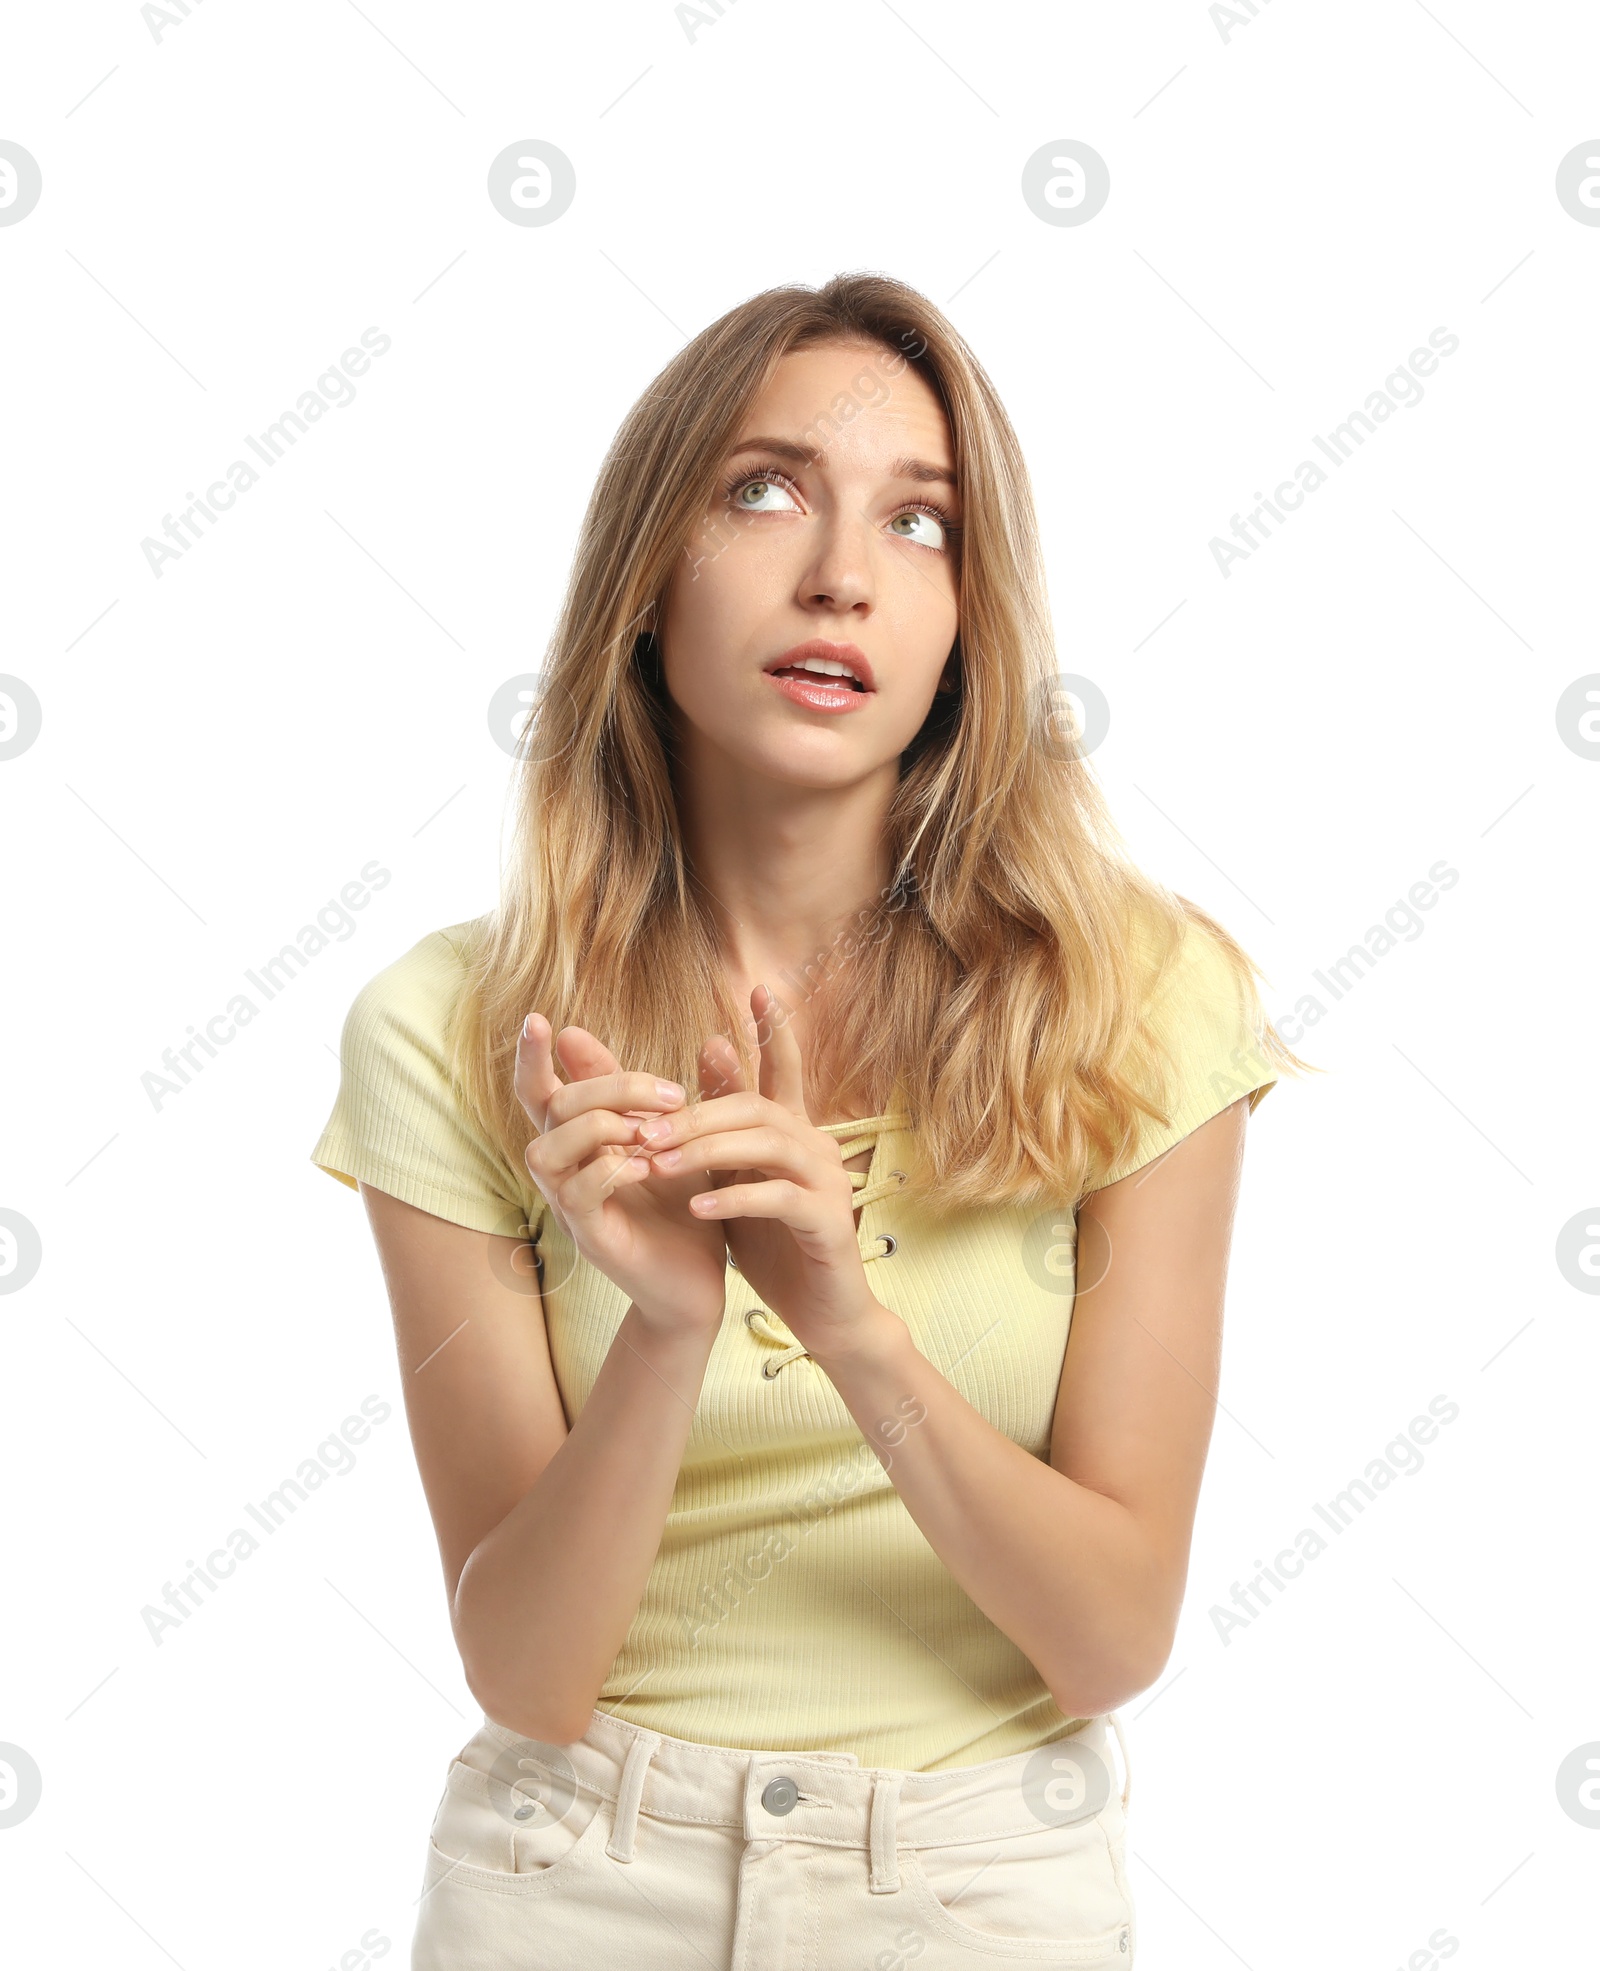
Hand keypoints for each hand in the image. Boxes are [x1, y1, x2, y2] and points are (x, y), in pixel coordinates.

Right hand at [515, 1016, 727, 1336]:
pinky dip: (610, 1170)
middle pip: (553, 1108)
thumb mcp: (663, 1135)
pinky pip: (577, 1194)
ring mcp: (569, 1206)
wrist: (698, 1279)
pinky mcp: (589, 1237)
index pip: (539, 1091)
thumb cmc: (680, 1203)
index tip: (539, 1019)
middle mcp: (563, 1171)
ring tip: (652, 1132)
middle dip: (608, 1086)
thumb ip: (629, 1089)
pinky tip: (648, 1165)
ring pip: (546, 1150)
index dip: (532, 1057)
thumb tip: (585, 1032)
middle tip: (670, 1091)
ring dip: (599, 1127)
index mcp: (579, 1142)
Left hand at [629, 984, 880, 1363]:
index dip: (776, 1030)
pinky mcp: (827, 1222)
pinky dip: (734, 1199)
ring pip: (767, 1145)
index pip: (787, 1069)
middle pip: (756, 1108)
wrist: (820, 1310)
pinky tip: (696, 1207)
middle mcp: (816, 1145)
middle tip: (641, 1128)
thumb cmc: (774, 1240)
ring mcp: (827, 1182)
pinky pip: (778, 1198)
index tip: (759, 988)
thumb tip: (710, 1045)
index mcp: (794, 1131)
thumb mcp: (739, 1174)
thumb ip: (724, 1121)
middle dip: (696, 1114)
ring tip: (656, 1164)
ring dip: (706, 1152)